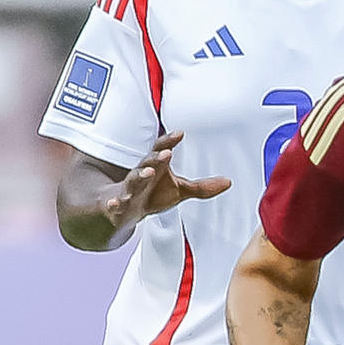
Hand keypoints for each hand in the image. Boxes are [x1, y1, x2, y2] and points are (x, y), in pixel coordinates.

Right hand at [104, 131, 230, 234]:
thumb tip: (228, 182)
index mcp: (155, 168)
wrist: (121, 211)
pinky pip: (115, 203)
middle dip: (157, 157)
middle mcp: (141, 175)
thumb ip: (202, 187)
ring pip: (133, 180)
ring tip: (148, 173)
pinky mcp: (117, 205)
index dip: (169, 142)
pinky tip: (114, 203)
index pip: (161, 150)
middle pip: (148, 162)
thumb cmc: (151, 195)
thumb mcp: (179, 191)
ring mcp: (128, 189)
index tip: (180, 133)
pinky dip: (114, 203)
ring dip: (140, 176)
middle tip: (167, 153)